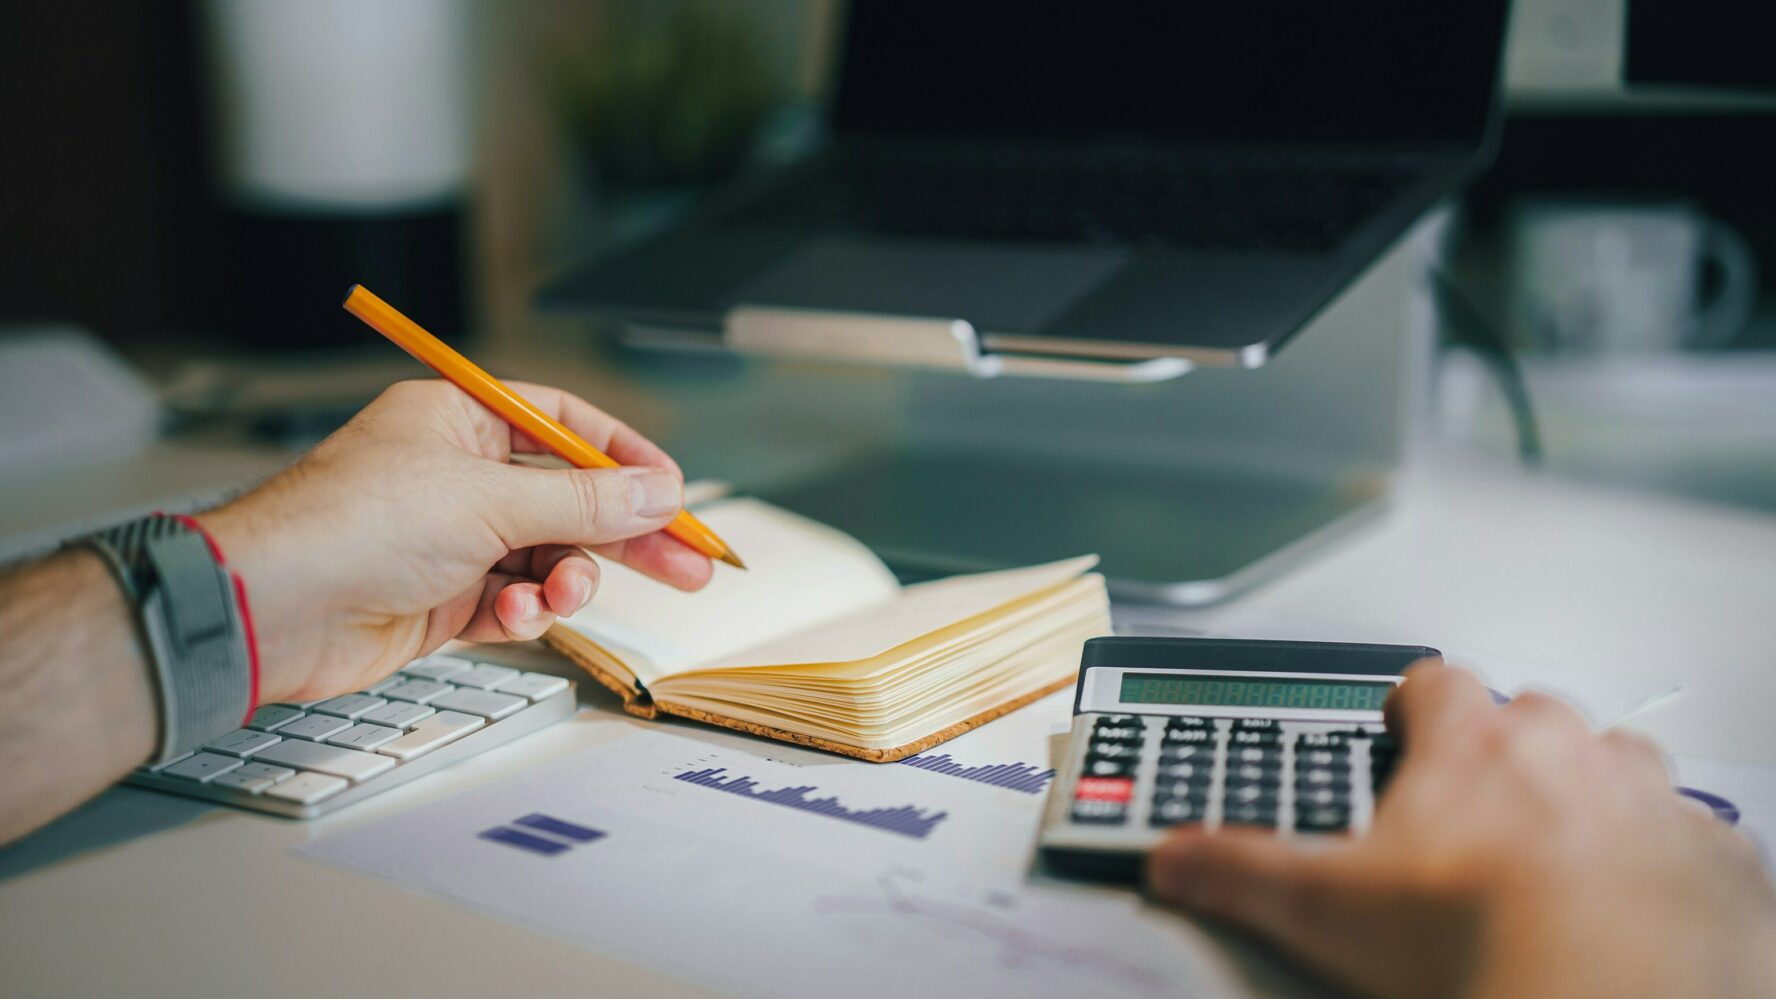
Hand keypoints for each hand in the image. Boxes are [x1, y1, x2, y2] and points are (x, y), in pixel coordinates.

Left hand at [198, 379, 711, 703]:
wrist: (273, 607)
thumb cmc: (352, 525)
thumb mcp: (489, 500)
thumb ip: (584, 501)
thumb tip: (657, 493)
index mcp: (460, 419)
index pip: (566, 424)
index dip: (625, 457)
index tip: (675, 493)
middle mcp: (458, 473)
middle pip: (570, 497)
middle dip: (626, 535)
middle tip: (689, 565)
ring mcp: (451, 538)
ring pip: (547, 556)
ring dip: (566, 580)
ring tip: (562, 595)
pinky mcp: (443, 598)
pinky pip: (513, 602)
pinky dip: (524, 613)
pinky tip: (515, 618)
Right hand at [1147, 662, 1775, 998]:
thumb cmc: (1481, 941)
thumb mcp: (1327, 909)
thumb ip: (1240, 869)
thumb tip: (1174, 857)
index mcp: (1474, 748)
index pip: (1434, 682)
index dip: (1414, 705)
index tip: (1401, 732)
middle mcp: (1569, 754)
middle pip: (1534, 715)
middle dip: (1509, 750)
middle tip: (1476, 814)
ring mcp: (1651, 802)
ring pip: (1622, 763)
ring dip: (1596, 792)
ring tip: (1561, 854)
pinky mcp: (1717, 862)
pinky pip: (1695, 836)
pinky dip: (1667, 859)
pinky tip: (1635, 904)